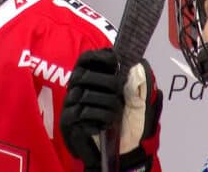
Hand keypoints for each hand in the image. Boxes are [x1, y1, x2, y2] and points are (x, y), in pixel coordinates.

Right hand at [61, 49, 161, 170]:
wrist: (126, 152)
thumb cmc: (130, 123)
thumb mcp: (139, 100)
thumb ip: (137, 82)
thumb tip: (135, 64)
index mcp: (91, 78)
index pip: (86, 59)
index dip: (98, 56)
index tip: (115, 61)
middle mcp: (76, 88)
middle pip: (83, 75)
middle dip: (107, 82)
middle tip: (120, 92)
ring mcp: (70, 105)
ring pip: (86, 94)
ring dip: (108, 103)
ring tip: (116, 113)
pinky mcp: (68, 121)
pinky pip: (83, 113)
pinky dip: (101, 117)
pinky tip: (107, 124)